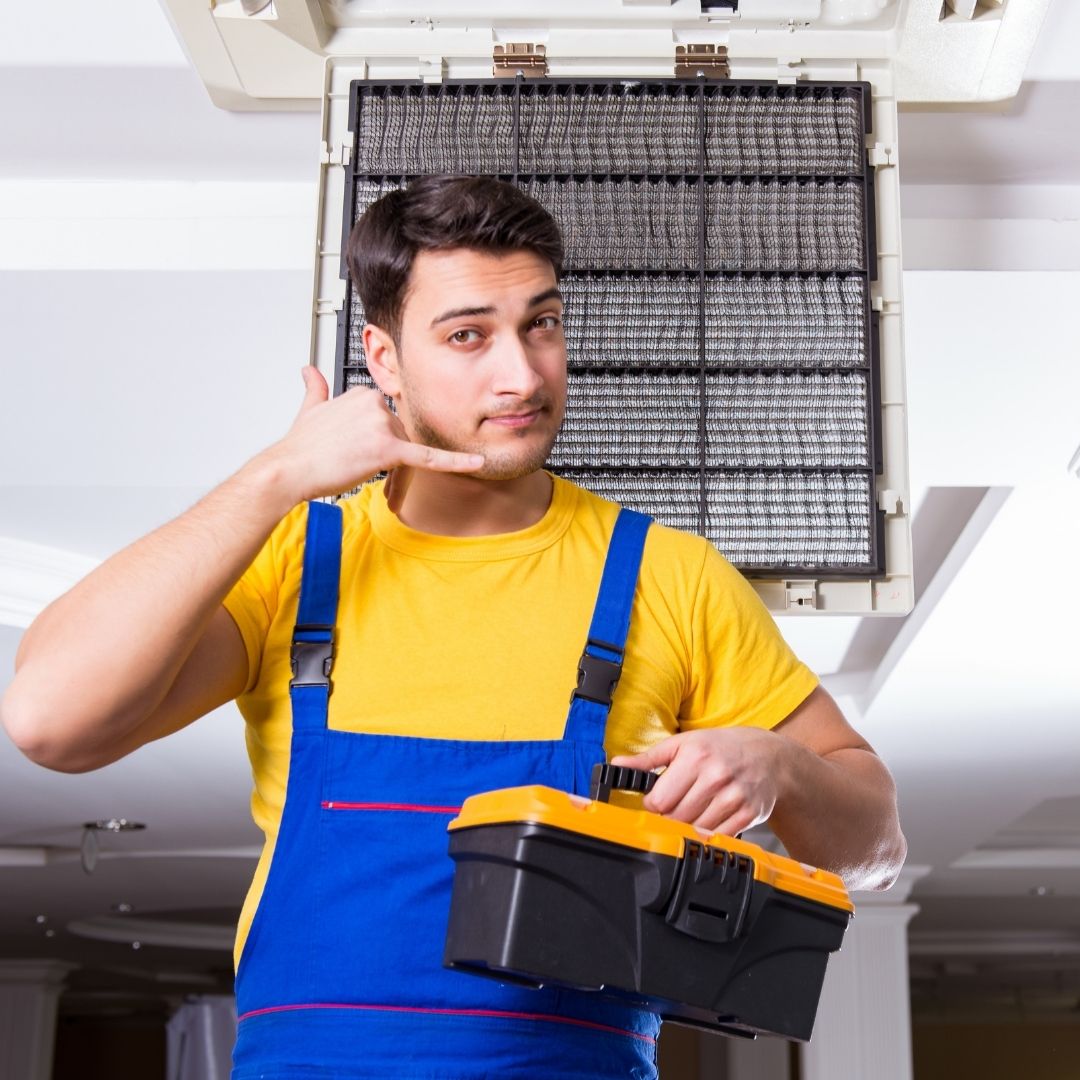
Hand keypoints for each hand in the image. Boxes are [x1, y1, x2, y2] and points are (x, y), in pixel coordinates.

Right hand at [259, 367, 483, 506]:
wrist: (288, 469)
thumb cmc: (300, 447)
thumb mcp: (309, 410)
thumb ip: (315, 389)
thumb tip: (309, 371)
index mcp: (362, 393)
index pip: (388, 420)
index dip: (374, 440)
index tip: (353, 447)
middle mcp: (375, 404)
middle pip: (399, 436)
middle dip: (382, 453)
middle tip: (350, 459)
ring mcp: (383, 426)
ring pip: (404, 450)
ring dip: (385, 463)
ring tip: (351, 463)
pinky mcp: (388, 450)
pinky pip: (428, 457)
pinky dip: (455, 462)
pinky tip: (476, 464)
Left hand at [610, 728, 782, 835]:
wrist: (768, 756)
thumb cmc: (721, 747)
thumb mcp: (683, 743)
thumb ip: (649, 758)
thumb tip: (618, 764)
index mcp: (695, 756)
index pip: (659, 799)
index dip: (652, 804)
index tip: (655, 800)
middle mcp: (715, 776)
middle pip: (675, 817)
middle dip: (668, 816)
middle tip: (674, 806)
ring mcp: (733, 797)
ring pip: (694, 829)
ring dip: (687, 825)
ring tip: (692, 810)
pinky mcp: (748, 815)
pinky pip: (717, 837)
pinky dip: (708, 834)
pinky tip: (708, 818)